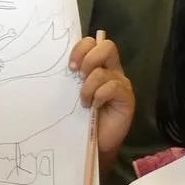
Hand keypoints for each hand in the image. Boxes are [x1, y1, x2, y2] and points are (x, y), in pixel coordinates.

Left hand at [71, 33, 134, 162]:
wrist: (96, 141)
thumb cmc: (82, 116)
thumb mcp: (72, 92)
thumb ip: (71, 77)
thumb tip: (57, 64)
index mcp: (98, 65)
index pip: (92, 42)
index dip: (80, 49)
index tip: (70, 66)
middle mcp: (112, 70)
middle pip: (106, 46)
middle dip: (89, 59)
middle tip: (78, 77)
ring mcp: (121, 83)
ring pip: (102, 71)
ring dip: (88, 87)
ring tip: (84, 102)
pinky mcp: (127, 98)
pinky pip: (113, 87)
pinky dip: (99, 96)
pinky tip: (94, 107)